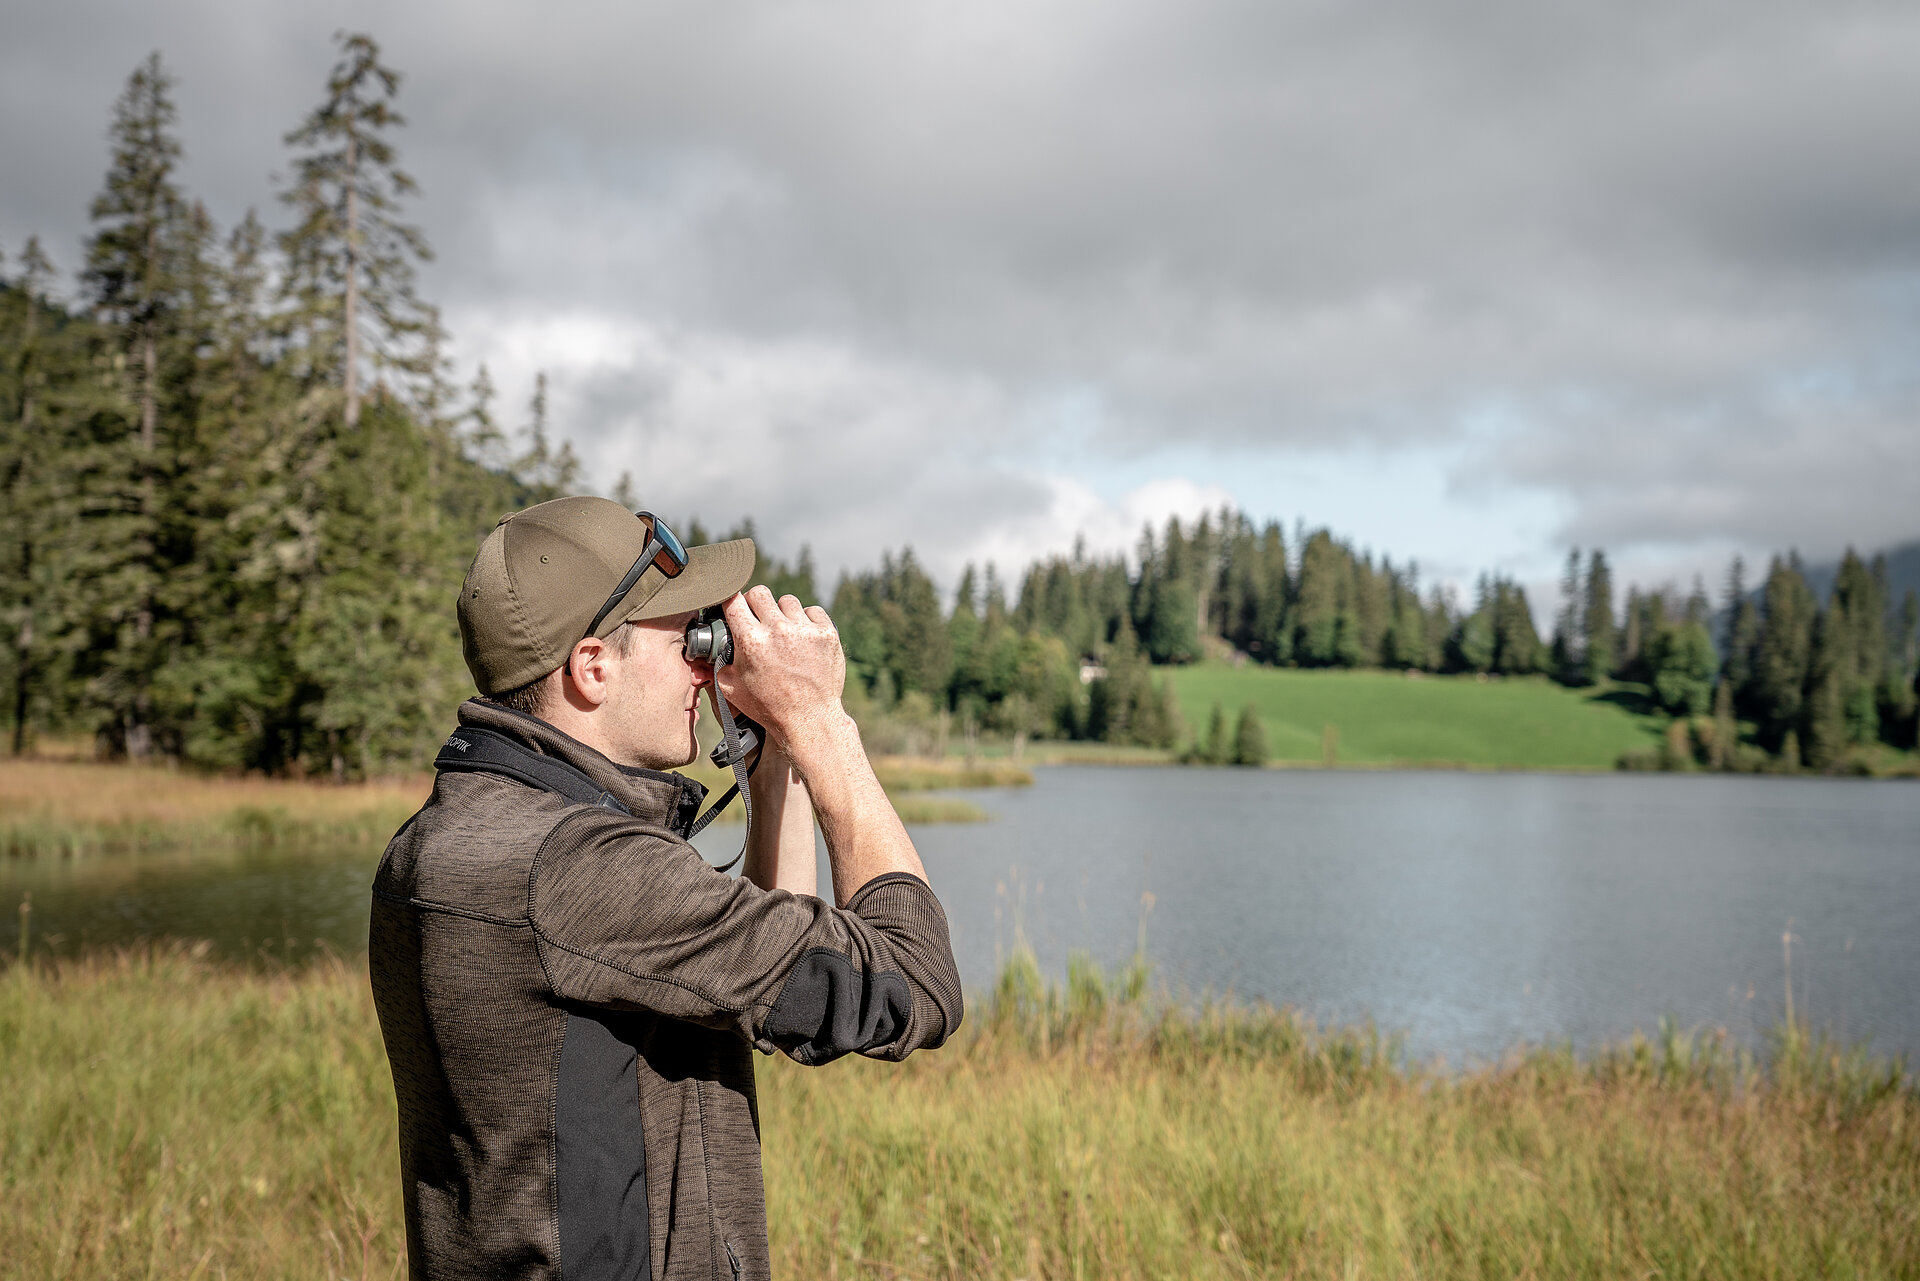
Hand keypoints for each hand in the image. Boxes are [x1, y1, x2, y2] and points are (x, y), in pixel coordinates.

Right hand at [715, 587, 846, 743]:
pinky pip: (813, 610)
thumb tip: (710, 646)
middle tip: (758, 618)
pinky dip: (806, 620)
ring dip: (782, 612)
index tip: (735, 608)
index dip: (732, 602)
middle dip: (755, 604)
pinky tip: (802, 636)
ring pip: (787, 601)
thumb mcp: (730, 687)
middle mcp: (778, 630)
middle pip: (760, 593)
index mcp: (751, 640)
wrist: (809, 719)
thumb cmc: (768, 706)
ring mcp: (805, 630)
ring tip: (783, 632)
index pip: (734, 599)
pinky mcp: (827, 633)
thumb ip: (717, 661)